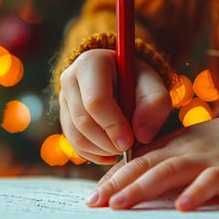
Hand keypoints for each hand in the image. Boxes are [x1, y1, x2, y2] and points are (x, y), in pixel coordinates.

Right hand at [59, 49, 171, 163]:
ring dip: (102, 150)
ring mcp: (63, 100)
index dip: (113, 126)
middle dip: (107, 142)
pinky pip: (75, 144)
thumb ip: (155, 104)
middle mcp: (70, 79)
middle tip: (128, 149)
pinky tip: (111, 152)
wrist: (122, 79)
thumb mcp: (153, 85)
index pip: (95, 100)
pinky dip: (95, 155)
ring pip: (76, 136)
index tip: (129, 143)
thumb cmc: (138, 80)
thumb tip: (141, 135)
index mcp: (91, 64)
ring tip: (122, 149)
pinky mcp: (64, 118)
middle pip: (83, 121)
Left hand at [87, 108, 218, 210]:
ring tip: (120, 204)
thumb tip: (140, 182)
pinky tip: (182, 206)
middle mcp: (183, 150)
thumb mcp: (190, 149)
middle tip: (94, 202)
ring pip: (168, 171)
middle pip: (144, 164)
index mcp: (172, 146)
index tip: (93, 195)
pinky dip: (196, 192)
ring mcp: (206, 159)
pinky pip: (211, 181)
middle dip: (117, 183)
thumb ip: (167, 162)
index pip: (136, 161)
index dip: (113, 177)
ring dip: (142, 187)